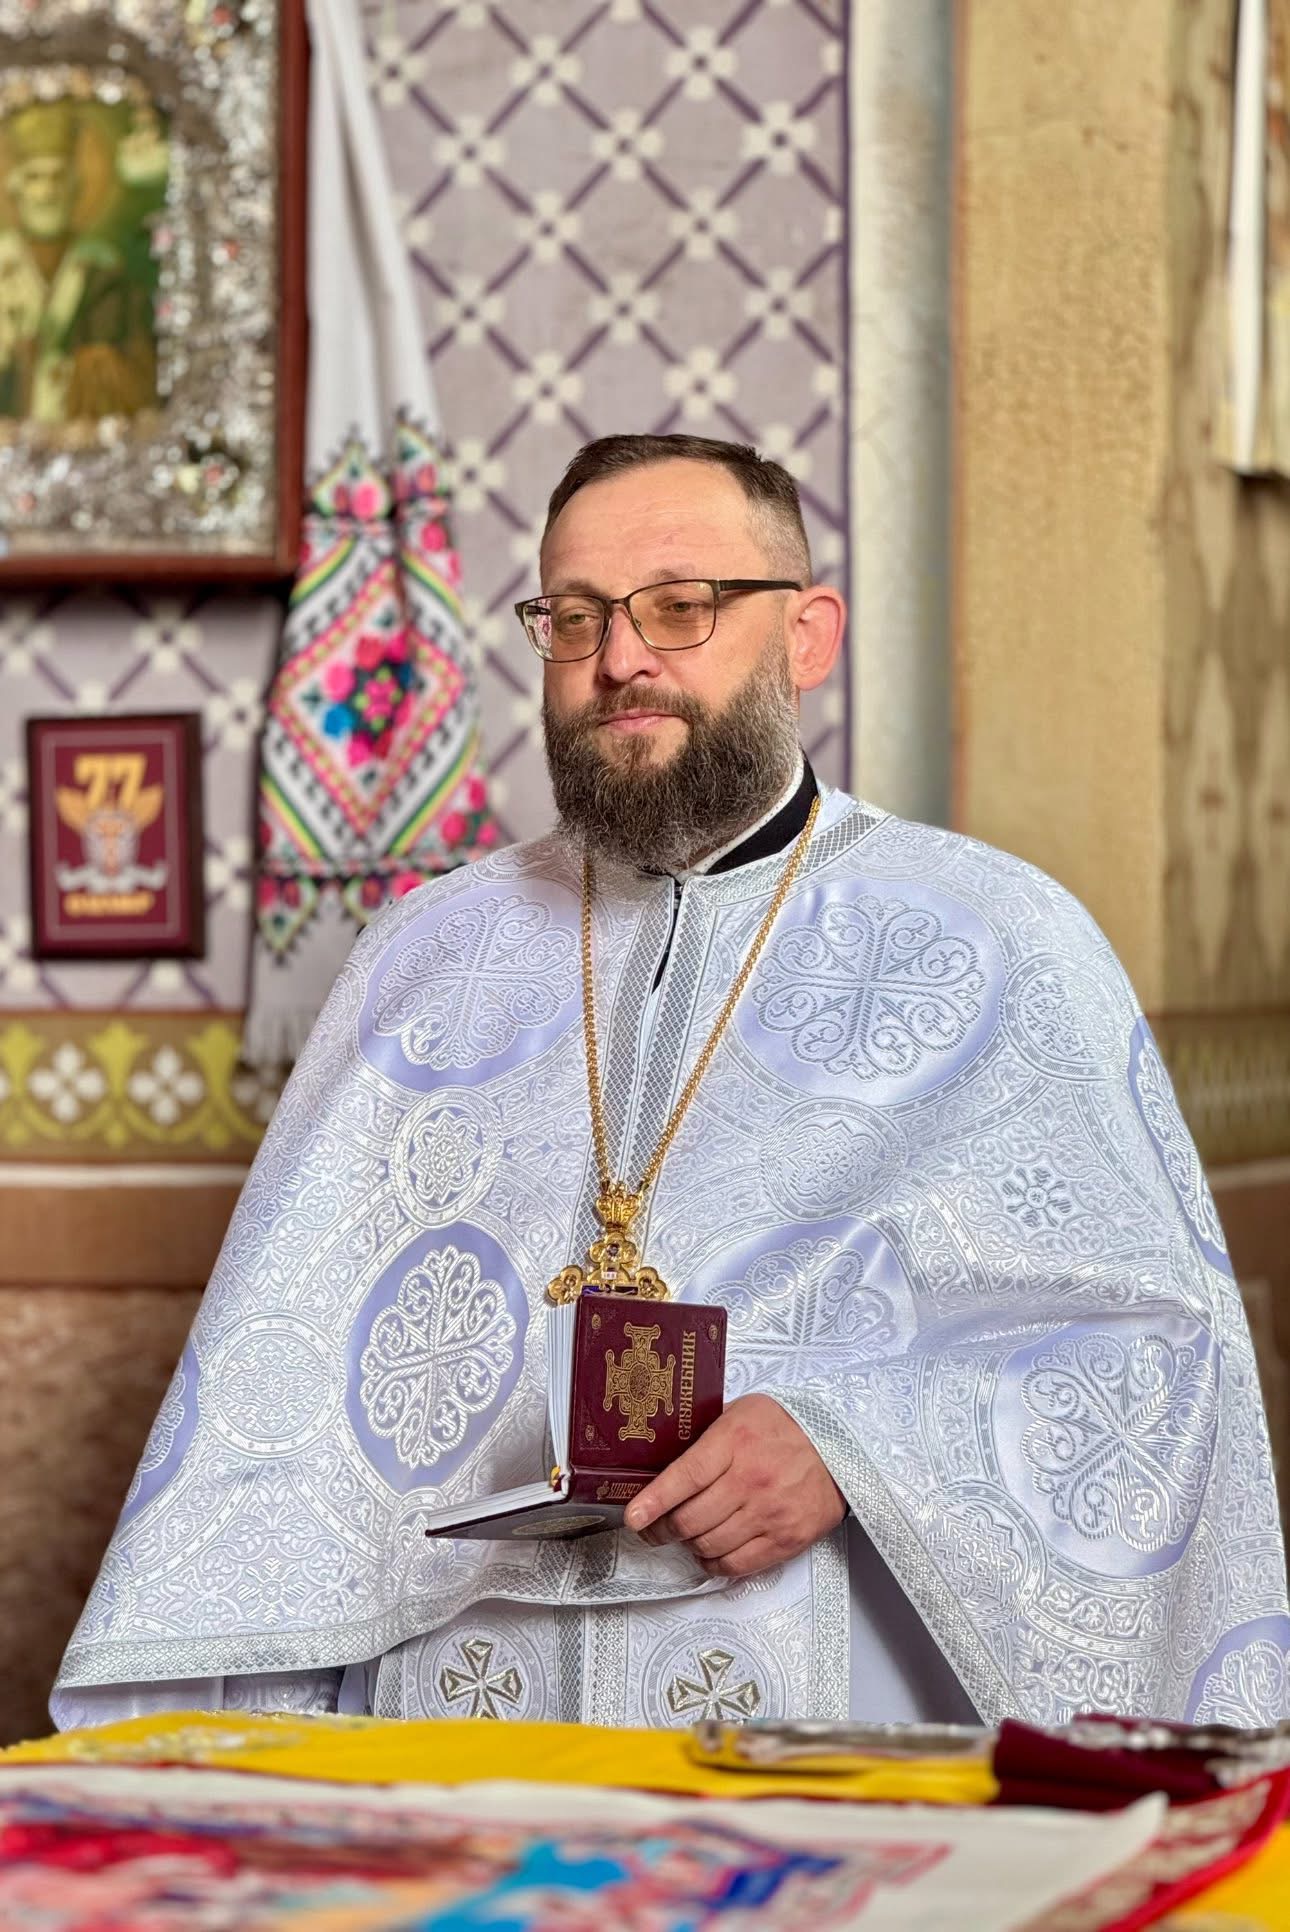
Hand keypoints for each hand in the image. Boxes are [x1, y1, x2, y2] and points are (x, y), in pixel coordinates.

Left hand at [624, 1393, 845, 1579]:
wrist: (841, 1446)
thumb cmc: (786, 1425)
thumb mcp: (741, 1412)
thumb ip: (706, 1436)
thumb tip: (663, 1459)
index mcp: (735, 1442)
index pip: (685, 1477)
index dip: (654, 1501)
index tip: (633, 1518)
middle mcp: (751, 1480)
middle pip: (690, 1519)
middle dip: (661, 1529)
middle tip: (651, 1529)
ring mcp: (770, 1513)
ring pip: (709, 1545)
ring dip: (687, 1546)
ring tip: (682, 1536)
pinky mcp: (786, 1540)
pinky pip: (737, 1565)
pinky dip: (713, 1564)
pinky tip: (707, 1553)